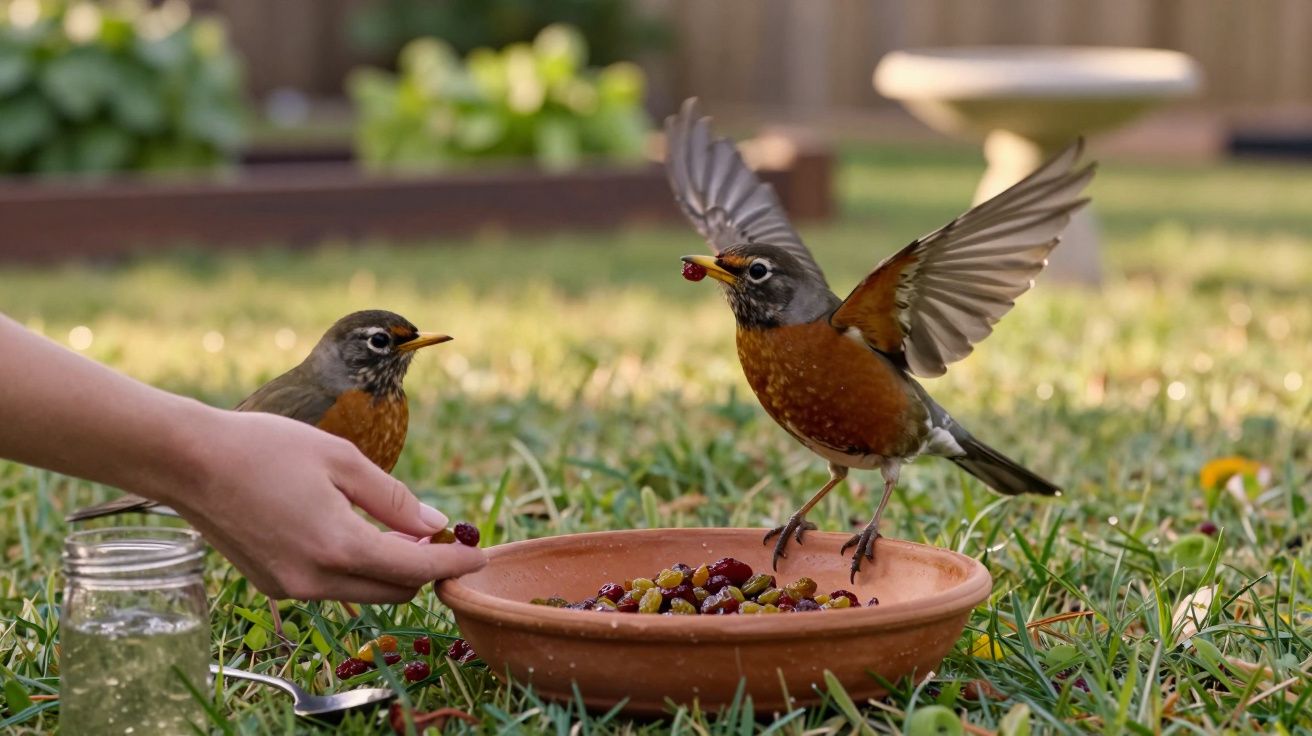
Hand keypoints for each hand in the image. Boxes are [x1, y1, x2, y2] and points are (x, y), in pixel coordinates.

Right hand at [160, 408, 485, 602]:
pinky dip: (355, 567)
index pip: (416, 570)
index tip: (479, 553)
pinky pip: (332, 586)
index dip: (453, 563)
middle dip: (424, 567)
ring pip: (364, 592)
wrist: (188, 461)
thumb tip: (435, 524)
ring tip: (398, 527)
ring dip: (390, 568)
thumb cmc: (265, 448)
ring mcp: (291, 588)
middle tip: (437, 533)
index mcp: (338, 548)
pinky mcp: (273, 585)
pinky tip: (355, 532)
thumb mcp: (342, 461)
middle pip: (394, 589)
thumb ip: (394, 499)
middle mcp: (315, 581)